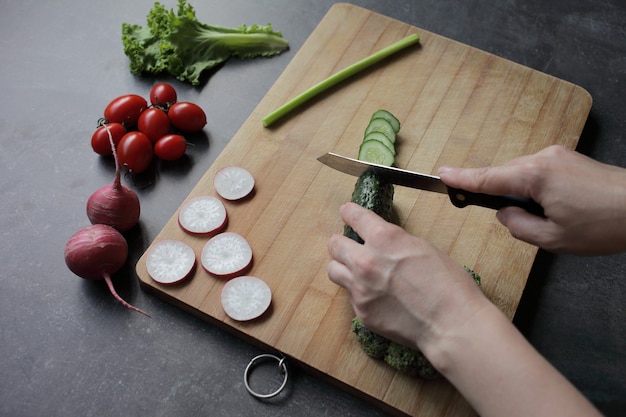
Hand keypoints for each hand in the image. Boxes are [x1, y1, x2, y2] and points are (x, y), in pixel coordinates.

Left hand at [327, 202, 487, 349]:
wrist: (450, 323)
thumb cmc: (447, 283)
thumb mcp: (422, 247)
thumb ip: (395, 242)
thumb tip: (384, 244)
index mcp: (383, 238)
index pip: (354, 217)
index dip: (349, 213)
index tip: (346, 212)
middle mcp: (365, 260)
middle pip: (334, 245)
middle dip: (341, 243)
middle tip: (348, 245)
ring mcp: (360, 288)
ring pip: (334, 270)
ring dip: (343, 267)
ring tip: (355, 271)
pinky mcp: (361, 311)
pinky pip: (351, 296)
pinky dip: (359, 293)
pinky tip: (376, 297)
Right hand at [439, 145, 625, 254]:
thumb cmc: (604, 225)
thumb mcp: (552, 238)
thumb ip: (518, 226)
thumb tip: (504, 214)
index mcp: (535, 176)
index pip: (487, 178)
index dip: (462, 179)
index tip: (441, 175)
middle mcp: (543, 158)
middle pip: (505, 176)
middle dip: (505, 198)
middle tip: (522, 224)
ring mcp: (558, 156)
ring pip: (523, 176)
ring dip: (525, 196)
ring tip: (553, 220)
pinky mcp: (569, 159)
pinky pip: (539, 173)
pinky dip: (538, 190)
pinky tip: (558, 208)